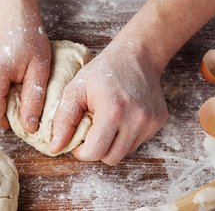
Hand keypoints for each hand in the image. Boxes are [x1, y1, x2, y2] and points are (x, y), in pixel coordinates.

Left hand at [51, 37, 167, 165]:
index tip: (78, 139)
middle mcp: (136, 119)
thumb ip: (63, 120)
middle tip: (90, 131)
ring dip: (111, 144)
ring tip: (106, 122)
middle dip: (97, 150)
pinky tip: (121, 118)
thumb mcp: (75, 89)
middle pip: (111, 158)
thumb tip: (55, 148)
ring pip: (124, 153)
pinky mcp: (158, 121)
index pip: (95, 152)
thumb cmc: (102, 71)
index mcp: (113, 110)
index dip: (81, 151)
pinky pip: (136, 142)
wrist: (137, 56)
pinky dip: (125, 136)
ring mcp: (150, 121)